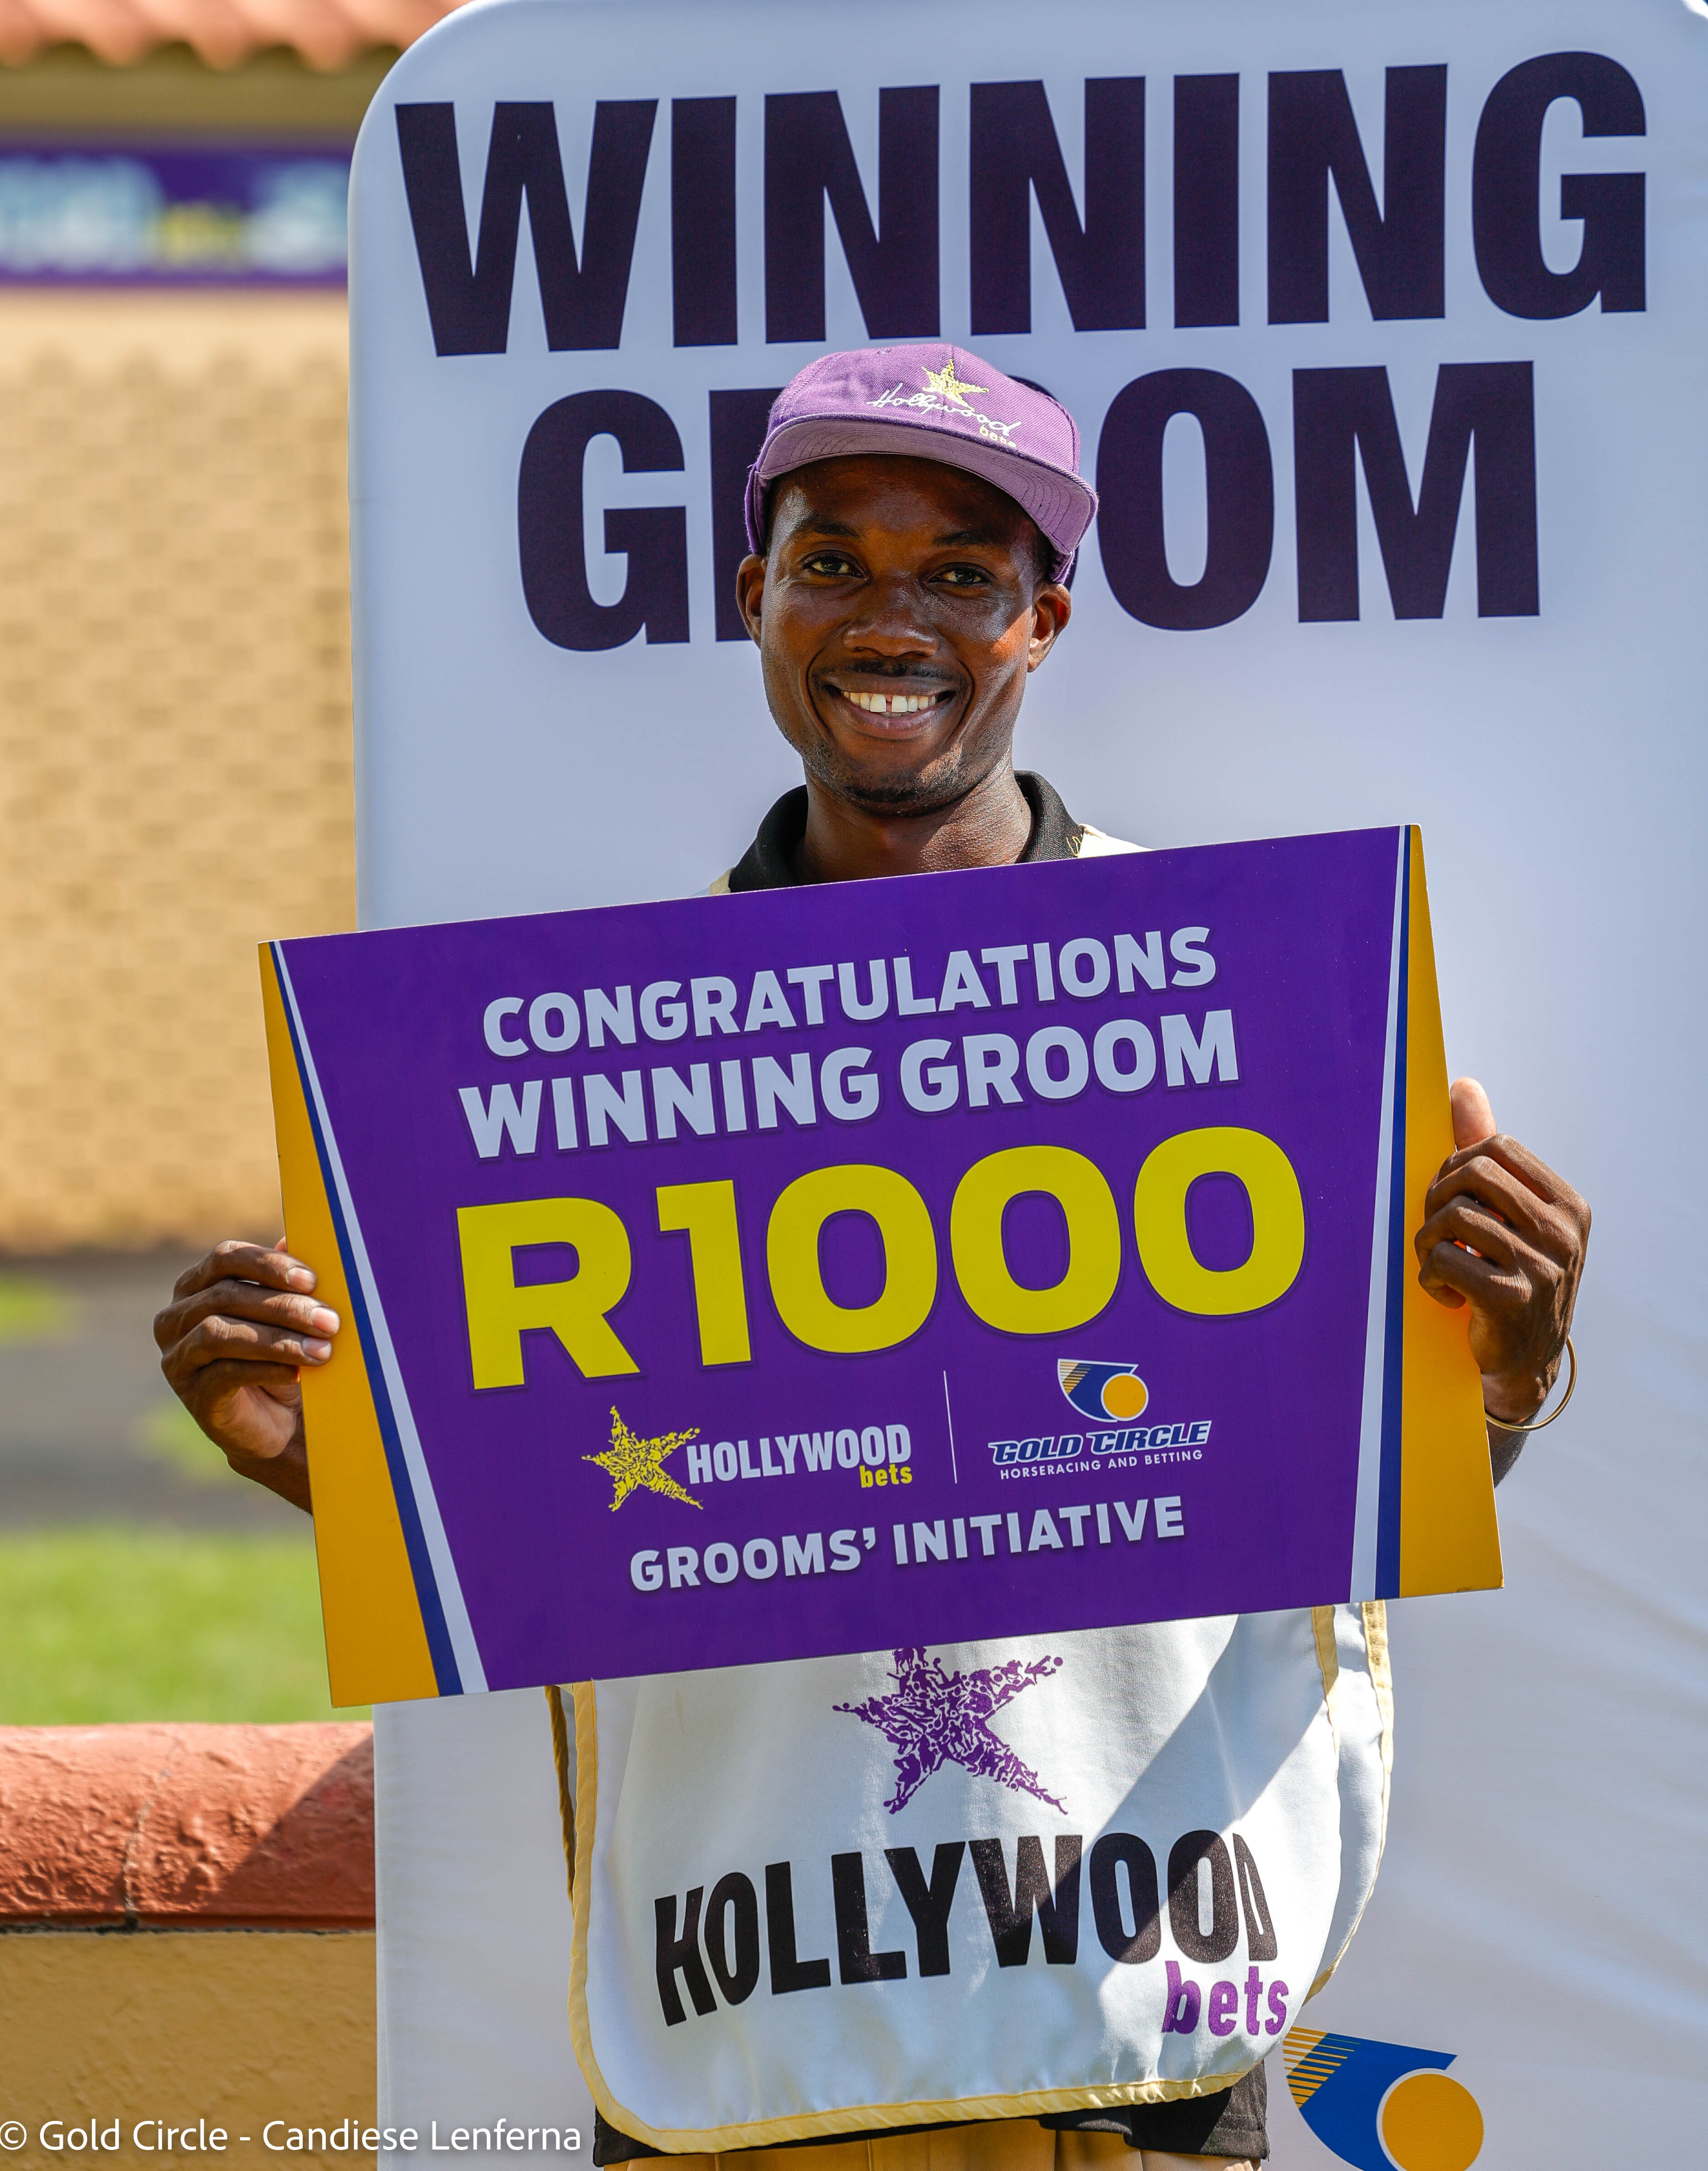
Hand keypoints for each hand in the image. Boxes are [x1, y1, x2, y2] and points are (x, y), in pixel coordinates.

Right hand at [153, 1240, 338, 1511]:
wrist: (277, 1423)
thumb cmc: (281, 1355)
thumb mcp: (286, 1315)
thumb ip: (286, 1278)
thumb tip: (292, 1236)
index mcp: (196, 1286)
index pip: (224, 1257)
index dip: (267, 1265)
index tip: (311, 1279)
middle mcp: (176, 1318)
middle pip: (226, 1296)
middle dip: (284, 1307)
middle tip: (330, 1320)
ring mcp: (178, 1358)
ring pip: (220, 1333)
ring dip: (278, 1340)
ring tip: (322, 1351)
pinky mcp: (192, 1394)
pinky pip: (224, 1374)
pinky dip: (265, 1369)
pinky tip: (298, 1373)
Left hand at [1414, 1079, 1589, 1423]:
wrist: (1523, 1365)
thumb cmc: (1508, 1276)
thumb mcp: (1507, 1214)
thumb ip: (1487, 1150)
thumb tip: (1463, 1085)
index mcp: (1567, 1205)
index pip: (1496, 1146)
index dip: (1456, 1165)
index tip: (1451, 1199)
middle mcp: (1563, 1232)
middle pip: (1473, 1171)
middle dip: (1437, 1197)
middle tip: (1437, 1230)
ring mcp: (1542, 1267)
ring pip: (1454, 1216)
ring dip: (1428, 1240)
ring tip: (1438, 1262)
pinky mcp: (1512, 1300)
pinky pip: (1445, 1261)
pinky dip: (1430, 1276)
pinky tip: (1446, 1294)